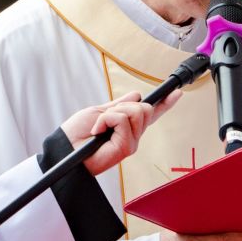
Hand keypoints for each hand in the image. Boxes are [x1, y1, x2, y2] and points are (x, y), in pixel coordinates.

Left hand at [61, 90, 180, 175]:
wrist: (64, 148)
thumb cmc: (77, 133)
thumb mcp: (99, 112)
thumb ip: (118, 105)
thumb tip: (137, 95)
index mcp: (128, 127)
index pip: (151, 114)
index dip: (165, 103)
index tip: (177, 92)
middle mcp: (133, 136)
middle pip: (145, 108)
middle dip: (125, 105)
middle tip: (106, 118)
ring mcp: (131, 143)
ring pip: (136, 112)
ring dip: (113, 113)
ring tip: (100, 126)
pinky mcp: (126, 148)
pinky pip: (122, 121)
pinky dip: (106, 120)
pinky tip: (98, 131)